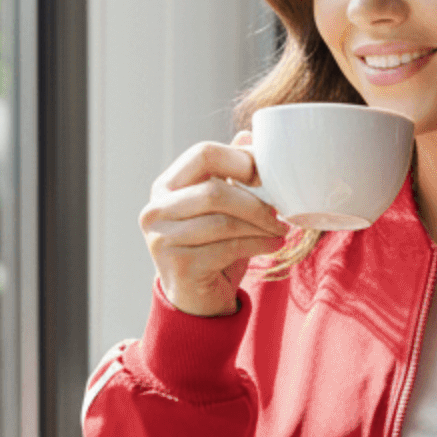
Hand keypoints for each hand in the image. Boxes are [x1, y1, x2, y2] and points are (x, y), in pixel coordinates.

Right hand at [141, 133, 287, 317]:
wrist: (196, 301)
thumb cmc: (212, 248)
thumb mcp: (221, 208)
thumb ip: (230, 174)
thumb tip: (249, 135)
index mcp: (165, 187)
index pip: (203, 154)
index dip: (240, 159)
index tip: (266, 175)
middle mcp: (156, 211)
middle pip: (214, 191)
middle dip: (255, 201)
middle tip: (280, 211)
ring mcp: (163, 240)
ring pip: (223, 221)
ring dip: (260, 225)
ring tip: (280, 230)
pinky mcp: (179, 266)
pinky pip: (228, 247)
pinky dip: (258, 244)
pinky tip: (274, 245)